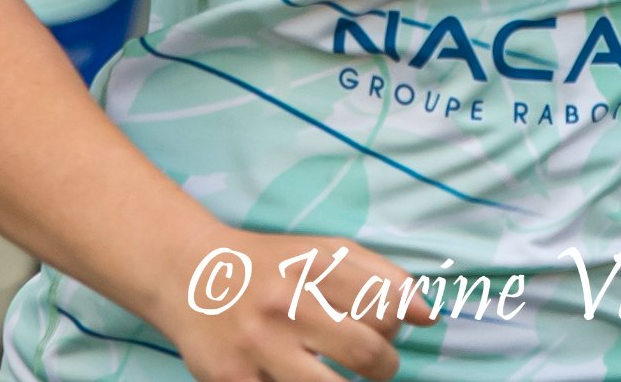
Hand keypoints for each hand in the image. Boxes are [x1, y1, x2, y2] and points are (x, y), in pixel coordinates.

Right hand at [151, 225, 436, 381]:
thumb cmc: (270, 264)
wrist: (190, 273)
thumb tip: (429, 316)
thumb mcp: (323, 251)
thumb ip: (380, 275)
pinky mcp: (233, 381)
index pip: (387, 306)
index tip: (388, 330)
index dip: (399, 326)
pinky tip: (301, 376)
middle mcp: (288, 303)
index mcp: (316, 265)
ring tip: (349, 380)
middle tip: (379, 367)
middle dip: (385, 368)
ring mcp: (259, 347)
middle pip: (366, 353)